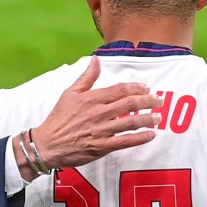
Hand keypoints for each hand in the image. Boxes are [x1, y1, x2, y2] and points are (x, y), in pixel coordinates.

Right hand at [26, 57, 160, 172]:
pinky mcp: (102, 146)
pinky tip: (151, 135)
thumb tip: (96, 60)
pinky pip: (125, 141)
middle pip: (130, 104)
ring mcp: (101, 130)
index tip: (147, 88)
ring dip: (148, 119)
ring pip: (130, 122)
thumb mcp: (70, 93)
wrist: (47, 144)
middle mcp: (99, 113)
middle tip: (159, 100)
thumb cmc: (59, 118)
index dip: (136, 88)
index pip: (120, 89)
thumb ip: (86, 77)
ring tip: (158, 117)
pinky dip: (140, 138)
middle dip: (148, 101)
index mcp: (92, 98)